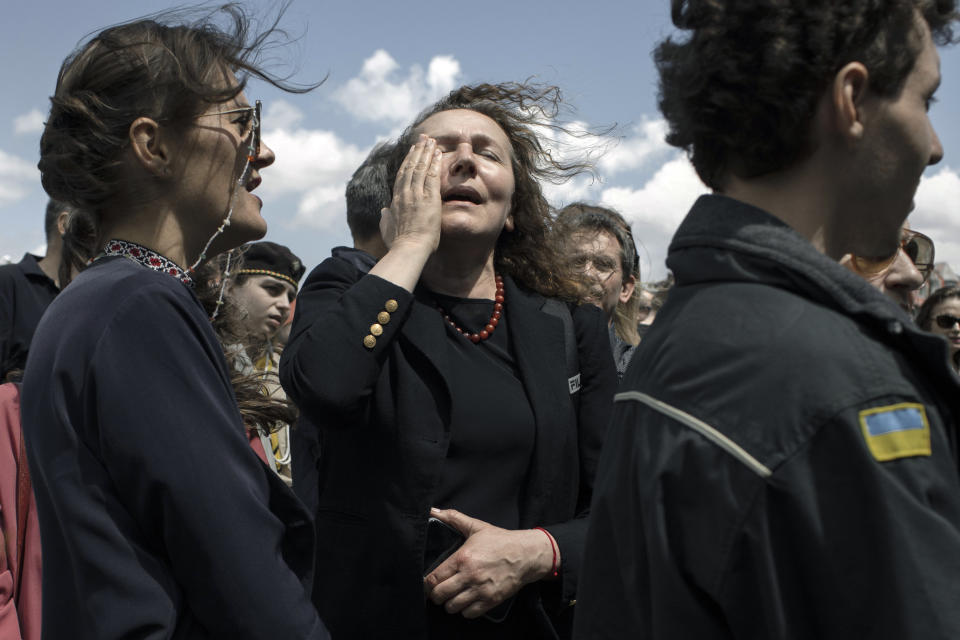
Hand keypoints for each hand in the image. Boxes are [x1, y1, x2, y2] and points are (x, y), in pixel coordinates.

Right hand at [380, 135, 441, 251]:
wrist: (408, 249)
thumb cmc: (398, 244)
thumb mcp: (387, 229)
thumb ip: (386, 218)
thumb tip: (384, 210)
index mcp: (395, 201)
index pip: (401, 177)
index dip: (407, 162)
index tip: (412, 152)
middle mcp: (404, 194)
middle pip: (410, 167)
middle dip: (417, 151)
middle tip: (423, 139)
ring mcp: (416, 195)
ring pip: (420, 168)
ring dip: (426, 152)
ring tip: (431, 140)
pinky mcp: (429, 198)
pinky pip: (432, 175)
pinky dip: (434, 163)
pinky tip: (438, 153)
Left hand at [423, 507, 555, 618]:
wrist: (526, 554)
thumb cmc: (501, 540)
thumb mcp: (476, 526)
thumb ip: (453, 518)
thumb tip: (433, 510)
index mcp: (463, 558)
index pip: (434, 578)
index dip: (426, 583)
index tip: (427, 583)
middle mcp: (470, 575)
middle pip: (440, 595)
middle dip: (435, 595)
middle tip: (437, 591)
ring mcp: (481, 590)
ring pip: (452, 607)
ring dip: (449, 603)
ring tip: (451, 596)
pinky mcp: (491, 600)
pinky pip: (469, 614)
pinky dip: (465, 610)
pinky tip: (466, 601)